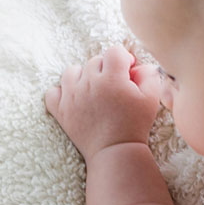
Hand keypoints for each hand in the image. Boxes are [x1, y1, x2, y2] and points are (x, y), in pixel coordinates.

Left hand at [44, 45, 163, 159]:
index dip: (124, 58)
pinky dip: (61, 92)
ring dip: (83, 76)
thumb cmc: (136, 126)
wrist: (115, 153)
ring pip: (72, 71)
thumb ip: (149, 75)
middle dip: (106, 69)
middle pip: (95, 61)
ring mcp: (72, 96)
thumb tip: (138, 65)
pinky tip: (74, 99)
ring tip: (93, 90)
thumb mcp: (151, 99)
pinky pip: (52, 92)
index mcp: (112, 78)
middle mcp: (89, 83)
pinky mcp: (61, 111)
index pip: (114, 51)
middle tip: (114, 87)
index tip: (128, 72)